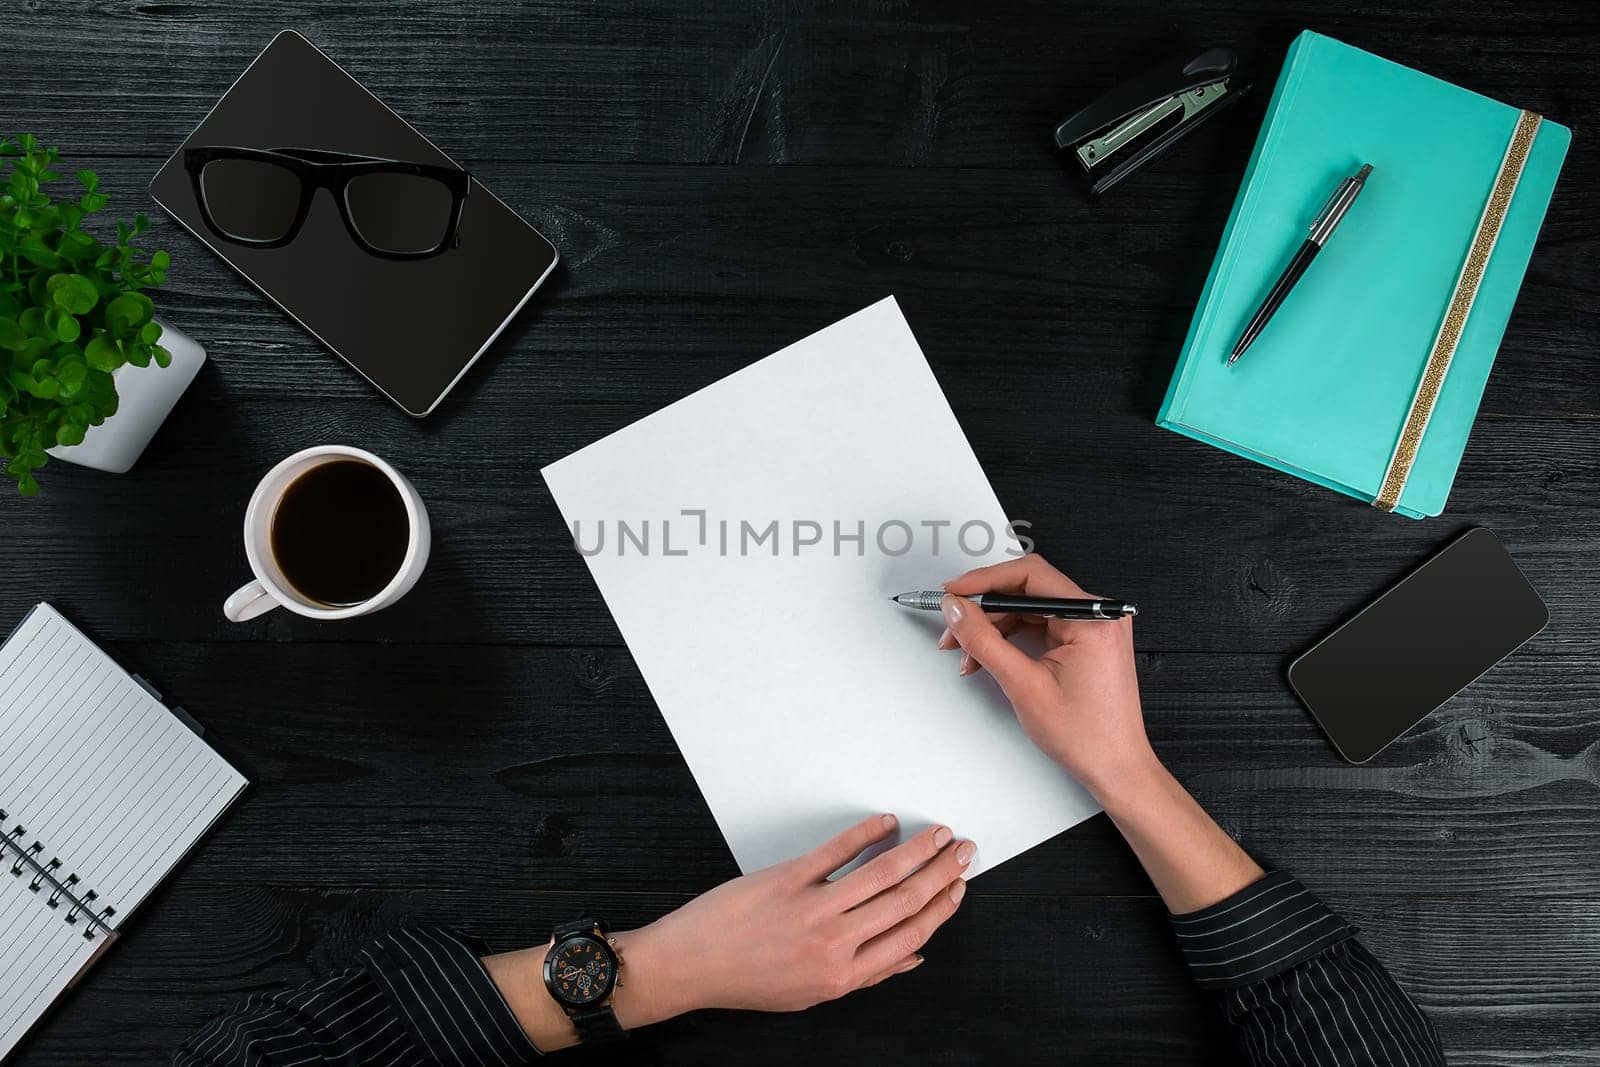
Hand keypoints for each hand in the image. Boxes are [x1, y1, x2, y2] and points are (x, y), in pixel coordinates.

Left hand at [623, 814, 971, 1017]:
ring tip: (935, 833)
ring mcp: (813, 907)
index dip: (943, 905)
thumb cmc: (750, 979)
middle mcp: (835, 942)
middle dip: (942, 871)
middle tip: (961, 850)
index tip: (959, 885)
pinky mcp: (787, 878)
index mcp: (846, 974)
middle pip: (906, 899)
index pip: (912, 933)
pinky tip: (885, 822)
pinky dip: (867, 832)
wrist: (693, 964)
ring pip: (881, 872)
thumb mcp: (814, 992)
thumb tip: (912, 957)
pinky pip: (837, 850)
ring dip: (917, 849)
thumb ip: (867, 974)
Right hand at [936, 554, 1155, 800]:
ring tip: (966, 652)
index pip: (1030, 575)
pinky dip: (1011, 638)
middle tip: (953, 627)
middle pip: (1027, 591)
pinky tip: (988, 656)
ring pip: (1029, 609)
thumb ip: (984, 641)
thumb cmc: (1087, 735)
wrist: (1115, 767)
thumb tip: (957, 610)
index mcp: (1093, 618)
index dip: (984, 580)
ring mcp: (1093, 627)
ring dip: (994, 627)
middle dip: (984, 610)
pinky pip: (1040, 625)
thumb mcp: (1024, 685)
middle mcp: (1098, 615)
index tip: (954, 591)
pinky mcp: (1085, 640)